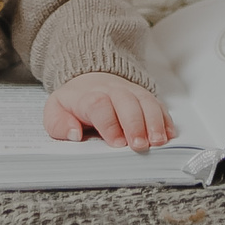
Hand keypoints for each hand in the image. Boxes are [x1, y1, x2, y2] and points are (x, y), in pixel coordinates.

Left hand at [44, 73, 175, 148]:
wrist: (90, 79)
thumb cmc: (74, 103)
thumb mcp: (55, 111)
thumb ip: (59, 124)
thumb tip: (74, 134)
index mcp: (88, 96)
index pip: (99, 104)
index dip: (109, 123)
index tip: (116, 142)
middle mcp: (112, 91)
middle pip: (126, 102)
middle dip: (135, 124)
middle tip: (139, 145)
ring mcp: (131, 92)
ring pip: (146, 102)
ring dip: (154, 122)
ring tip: (158, 141)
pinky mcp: (144, 98)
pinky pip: (158, 105)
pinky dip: (165, 120)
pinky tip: (169, 134)